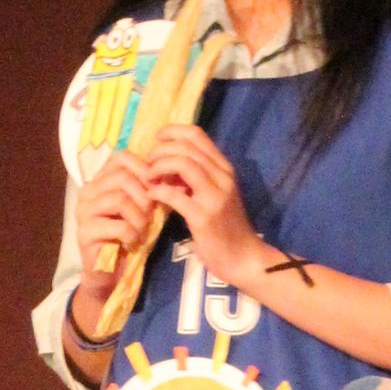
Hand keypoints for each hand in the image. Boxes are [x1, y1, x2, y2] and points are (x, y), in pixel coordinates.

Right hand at [73, 152, 152, 292]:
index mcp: (100, 180)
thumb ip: (154, 190)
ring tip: (141, 230)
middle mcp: (88, 191)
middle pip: (122, 177)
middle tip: (149, 215)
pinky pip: (118, 226)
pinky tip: (131, 242)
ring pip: (120, 199)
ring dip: (139, 217)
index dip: (144, 168)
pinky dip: (132, 234)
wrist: (110, 271)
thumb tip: (178, 177)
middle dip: (144, 196)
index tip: (156, 188)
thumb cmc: (128, 236)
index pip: (121, 156)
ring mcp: (83, 211)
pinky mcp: (85, 232)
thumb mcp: (144, 208)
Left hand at [145, 124, 260, 281]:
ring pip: (183, 164)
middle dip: (160, 150)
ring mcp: (215, 197)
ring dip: (159, 166)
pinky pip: (175, 195)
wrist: (243, 258)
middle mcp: (223, 178)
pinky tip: (151, 195)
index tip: (157, 139)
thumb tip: (168, 163)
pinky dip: (158, 191)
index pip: (197, 135)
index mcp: (225, 169)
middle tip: (147, 162)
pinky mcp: (204, 217)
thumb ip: (196, 177)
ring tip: (148, 176)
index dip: (173, 131)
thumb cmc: (226, 227)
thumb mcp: (215, 194)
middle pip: (186, 147)